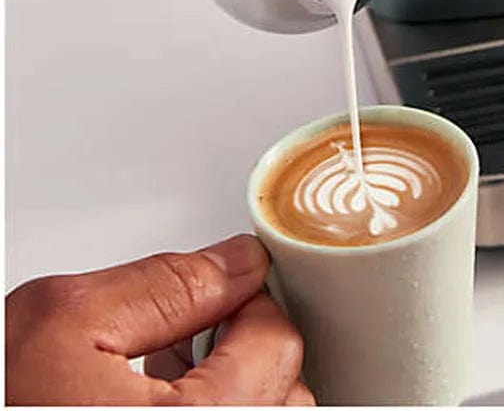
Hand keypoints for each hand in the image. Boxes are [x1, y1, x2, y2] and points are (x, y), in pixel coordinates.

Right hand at [5, 234, 312, 404]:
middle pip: (282, 393)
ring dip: (229, 395)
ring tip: (170, 378)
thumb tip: (235, 264)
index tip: (222, 289)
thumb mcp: (63, 323)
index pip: (276, 341)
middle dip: (245, 352)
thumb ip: (165, 284)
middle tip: (198, 332)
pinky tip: (149, 410)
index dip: (244, 300)